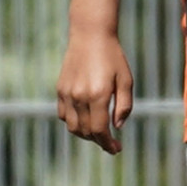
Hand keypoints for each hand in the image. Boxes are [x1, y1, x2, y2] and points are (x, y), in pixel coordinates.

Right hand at [57, 32, 134, 153]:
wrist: (90, 36)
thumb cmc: (113, 57)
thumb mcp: (126, 81)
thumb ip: (124, 106)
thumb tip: (117, 127)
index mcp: (98, 95)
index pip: (99, 130)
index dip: (108, 144)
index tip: (116, 149)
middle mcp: (79, 96)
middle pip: (85, 131)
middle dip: (99, 141)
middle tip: (111, 143)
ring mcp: (67, 93)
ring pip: (72, 126)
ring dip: (85, 134)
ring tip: (98, 133)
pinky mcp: (60, 89)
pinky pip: (63, 114)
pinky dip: (73, 122)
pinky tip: (85, 119)